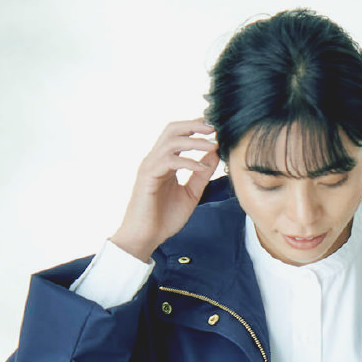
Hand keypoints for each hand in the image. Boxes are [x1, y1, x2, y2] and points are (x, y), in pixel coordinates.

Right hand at [109, 116, 219, 260]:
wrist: (146, 237)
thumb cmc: (164, 218)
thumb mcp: (191, 193)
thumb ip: (201, 174)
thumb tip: (215, 154)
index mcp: (165, 162)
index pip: (178, 135)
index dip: (196, 128)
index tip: (216, 129)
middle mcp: (156, 159)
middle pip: (172, 129)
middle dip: (194, 125)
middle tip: (214, 127)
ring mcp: (150, 166)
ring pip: (171, 141)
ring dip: (194, 141)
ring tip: (213, 145)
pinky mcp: (147, 176)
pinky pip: (169, 161)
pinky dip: (188, 161)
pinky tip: (202, 166)